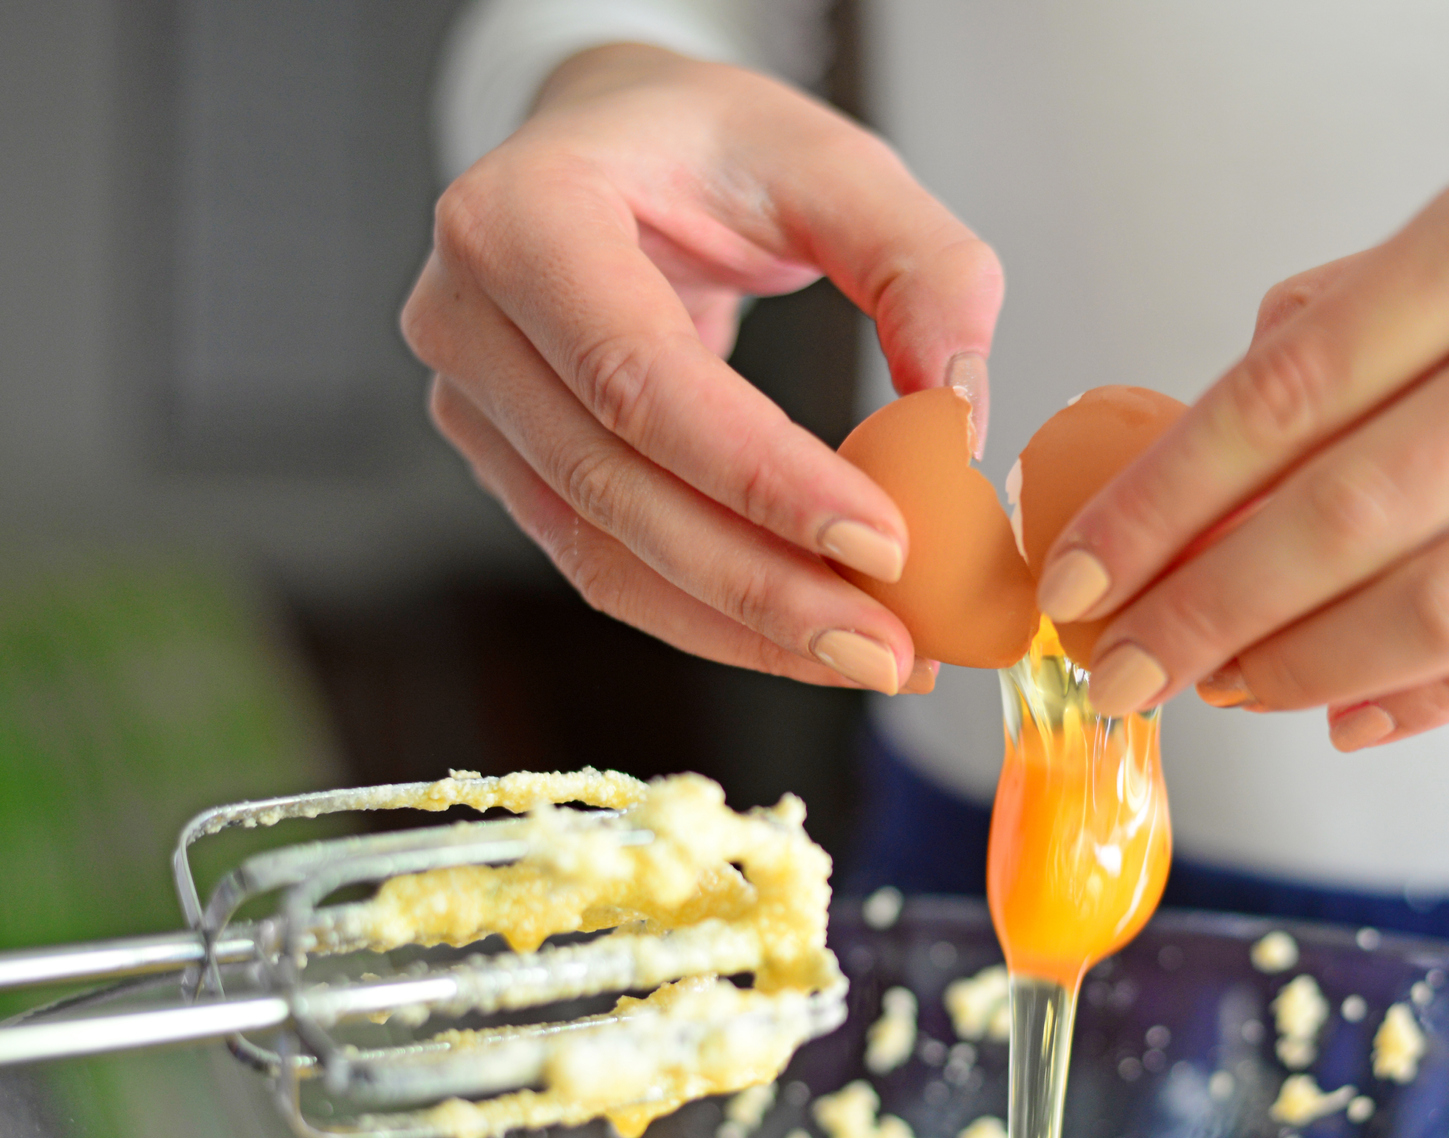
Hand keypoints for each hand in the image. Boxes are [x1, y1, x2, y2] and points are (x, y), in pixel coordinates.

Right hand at [402, 44, 1003, 694]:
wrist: (615, 146)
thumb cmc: (710, 145)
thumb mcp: (835, 162)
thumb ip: (921, 267)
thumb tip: (959, 415)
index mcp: (521, 216)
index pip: (640, 380)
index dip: (762, 478)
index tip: (885, 544)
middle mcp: (466, 316)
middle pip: (617, 491)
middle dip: (767, 589)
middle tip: (894, 649)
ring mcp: (473, 403)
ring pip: (607, 557)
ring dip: (748, 628)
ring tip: (875, 658)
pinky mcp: (509, 466)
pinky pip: (609, 569)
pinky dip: (715, 619)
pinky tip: (811, 640)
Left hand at [1037, 90, 1448, 745]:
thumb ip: (1367, 316)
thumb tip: (1217, 446)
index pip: (1287, 391)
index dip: (1162, 504)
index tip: (1083, 573)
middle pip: (1349, 517)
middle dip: (1204, 613)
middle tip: (1119, 666)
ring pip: (1446, 606)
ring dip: (1302, 668)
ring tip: (1220, 691)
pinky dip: (1429, 697)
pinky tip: (1341, 709)